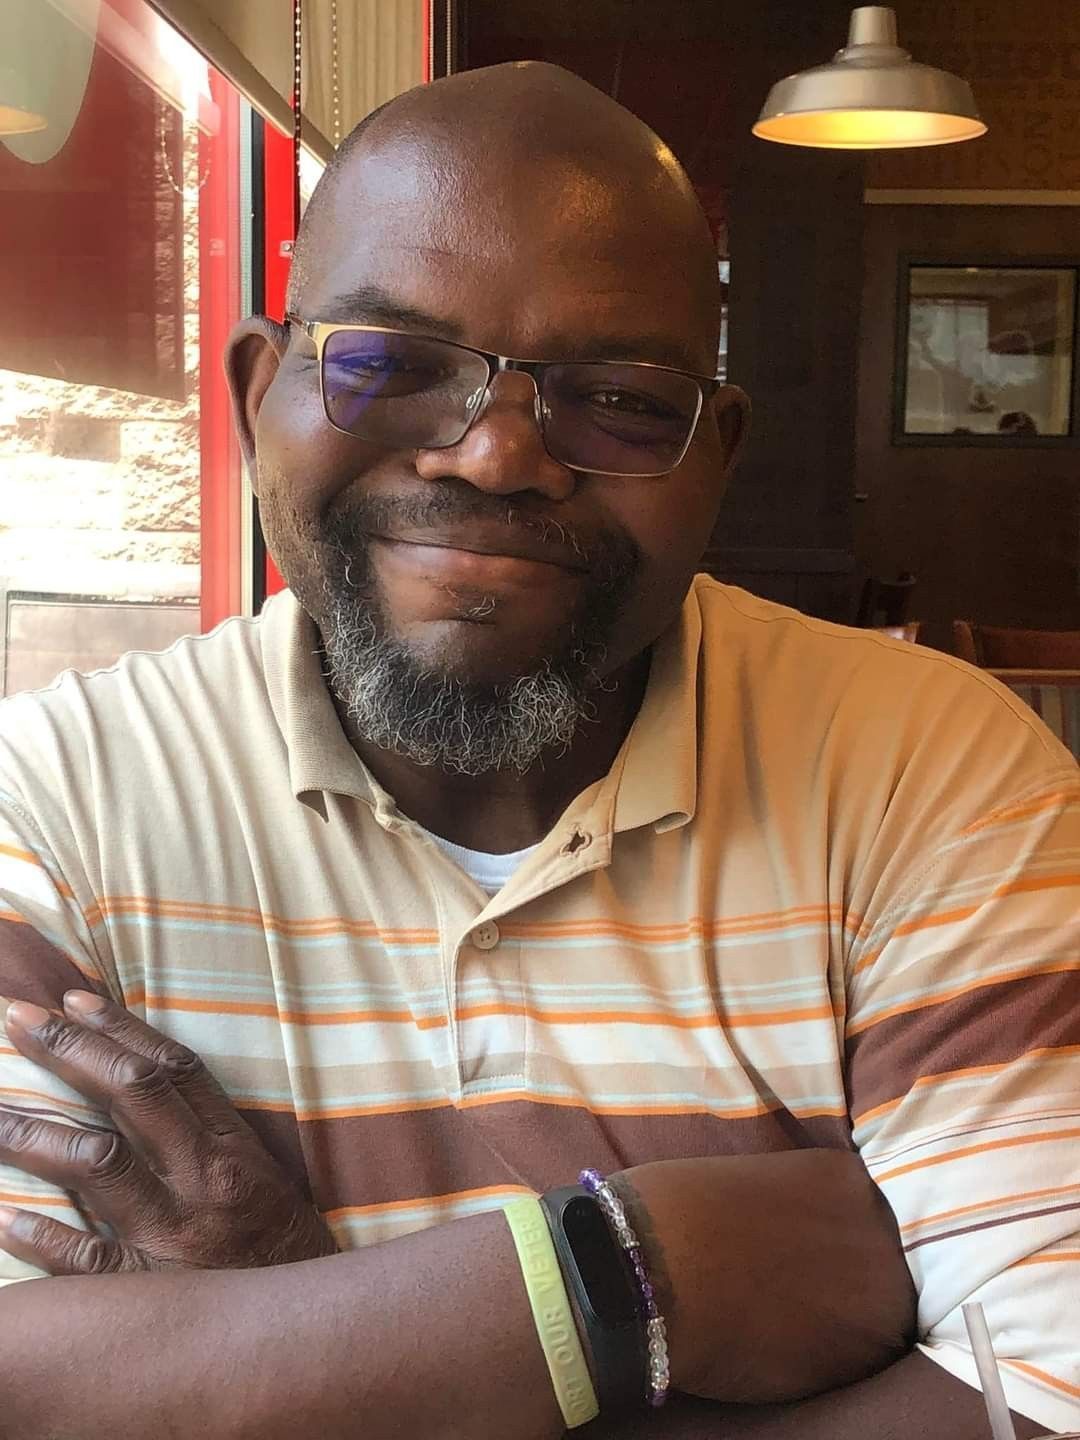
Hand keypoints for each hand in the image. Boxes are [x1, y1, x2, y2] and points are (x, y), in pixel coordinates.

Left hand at [0, 990, 337, 1274]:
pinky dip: (44, 1235)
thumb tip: (144, 1087)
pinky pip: (89, 1258)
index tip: (74, 999)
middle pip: (132, 1095)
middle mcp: (205, 1178)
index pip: (172, 1069)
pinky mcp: (154, 1287)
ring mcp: (177, 1232)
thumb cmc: (277, 1248)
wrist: (305, 1330)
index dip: (122, 1028)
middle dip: (72, 1049)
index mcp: (232, 1147)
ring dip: (36, 1131)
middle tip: (19, 1017)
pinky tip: (5, 1217)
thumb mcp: (258, 1178)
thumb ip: (207, 1135)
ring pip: (98, 1163)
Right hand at [613, 1151, 915, 1403]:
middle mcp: (877, 1229)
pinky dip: (828, 1360)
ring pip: (874, 1318)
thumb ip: (792, 1202)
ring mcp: (878, 1294)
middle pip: (878, 1264)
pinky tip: (782, 1347)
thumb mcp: (749, 1180)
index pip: (860, 1214)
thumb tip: (799, 1229)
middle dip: (844, 1280)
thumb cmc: (677, 1213)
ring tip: (785, 1322)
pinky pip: (858, 1361)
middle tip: (793, 1291)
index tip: (800, 1254)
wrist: (649, 1272)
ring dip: (841, 1324)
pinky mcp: (863, 1357)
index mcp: (845, 1177)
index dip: (828, 1239)